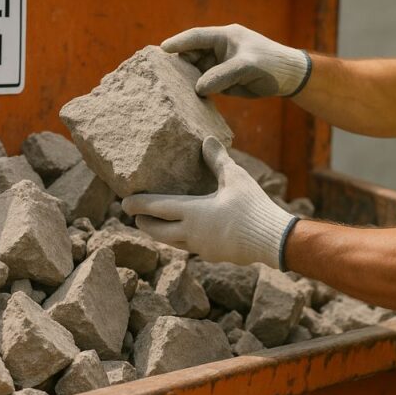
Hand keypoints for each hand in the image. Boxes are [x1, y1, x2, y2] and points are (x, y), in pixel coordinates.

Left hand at [122, 137, 297, 268]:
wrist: (272, 240)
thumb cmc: (252, 207)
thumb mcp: (235, 178)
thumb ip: (218, 160)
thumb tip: (207, 139)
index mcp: (192, 213)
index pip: (156, 209)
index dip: (138, 205)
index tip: (123, 203)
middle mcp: (191, 233)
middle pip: (158, 231)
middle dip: (144, 223)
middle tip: (135, 216)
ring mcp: (201, 248)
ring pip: (172, 242)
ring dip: (161, 234)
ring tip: (156, 226)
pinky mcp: (214, 255)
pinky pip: (190, 247)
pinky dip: (181, 240)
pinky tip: (188, 235)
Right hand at [161, 24, 310, 96]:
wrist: (290, 78)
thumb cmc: (271, 64)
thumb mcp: (247, 66)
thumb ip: (222, 75)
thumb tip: (198, 88)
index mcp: (224, 37)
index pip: (196, 37)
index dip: (178, 43)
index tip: (161, 50)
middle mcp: (219, 49)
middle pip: (192, 55)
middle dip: (178, 64)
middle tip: (162, 77)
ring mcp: (221, 65)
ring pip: (197, 72)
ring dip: (187, 80)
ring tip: (171, 90)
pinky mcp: (224, 81)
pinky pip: (206, 85)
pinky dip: (198, 91)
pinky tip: (187, 100)